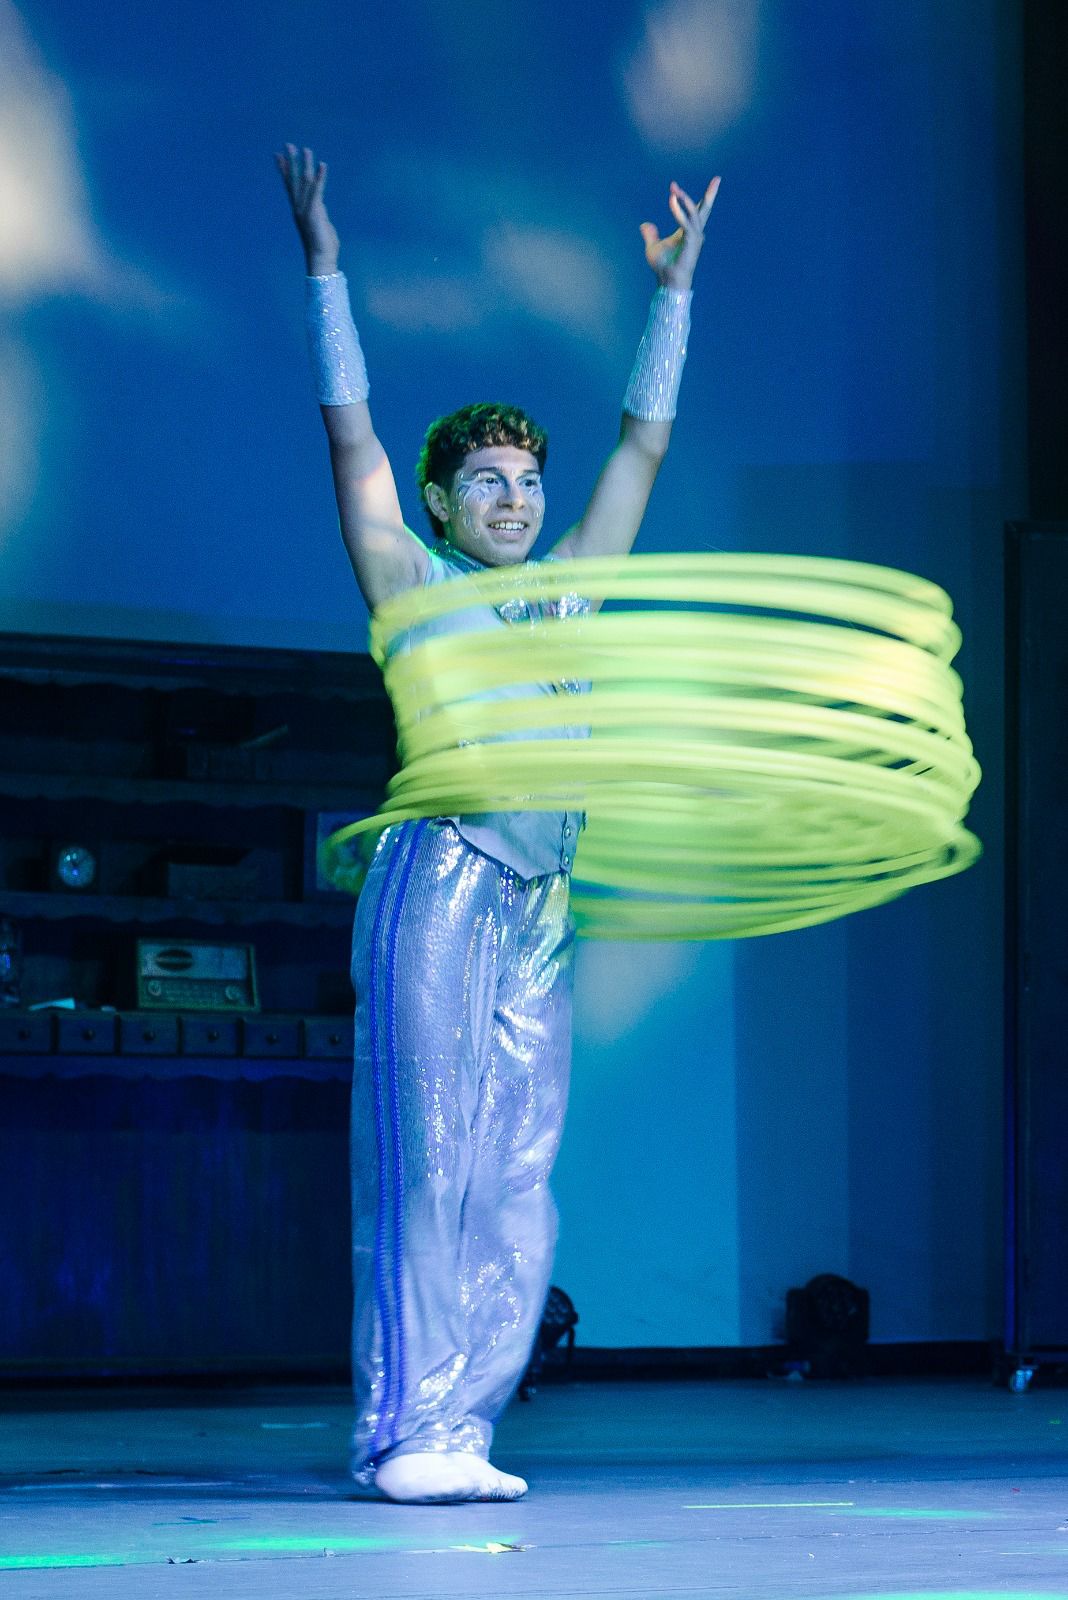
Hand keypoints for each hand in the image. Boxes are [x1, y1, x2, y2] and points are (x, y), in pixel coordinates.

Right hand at [275, 143, 339, 273]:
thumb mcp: (320, 223)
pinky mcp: (315, 213)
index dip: (284, 170)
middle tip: (288, 144)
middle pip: (293, 180)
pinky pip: (318, 191)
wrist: (321, 259)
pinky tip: (322, 166)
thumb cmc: (322, 245)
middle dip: (291, 161)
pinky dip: (320, 177)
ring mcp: (305, 210)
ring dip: (306, 164)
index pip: (290, 185)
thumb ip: (318, 211)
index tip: (279, 155)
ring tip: (306, 149)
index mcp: (298, 209)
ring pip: (305, 182)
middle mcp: (299, 208)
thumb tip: (319, 203)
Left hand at [639, 177, 719, 290]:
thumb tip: (644, 225)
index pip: (696, 212)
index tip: (695, 186)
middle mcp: (695, 233)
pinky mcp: (692, 242)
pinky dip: (679, 211)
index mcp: (687, 232)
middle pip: (705, 210)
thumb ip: (650, 235)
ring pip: (695, 212)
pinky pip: (687, 222)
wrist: (667, 281)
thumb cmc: (663, 267)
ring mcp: (695, 237)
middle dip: (710, 194)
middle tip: (718, 178)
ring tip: (673, 188)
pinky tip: (672, 200)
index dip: (694, 198)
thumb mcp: (653, 247)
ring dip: (685, 198)